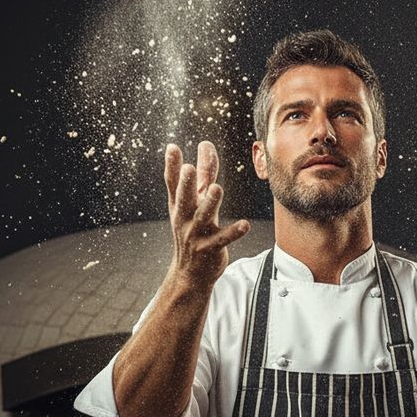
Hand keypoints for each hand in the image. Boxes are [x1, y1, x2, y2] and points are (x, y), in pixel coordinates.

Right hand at [164, 140, 250, 287]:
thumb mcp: (195, 202)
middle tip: (189, 168)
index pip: (173, 184)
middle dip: (186, 184)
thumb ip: (204, 173)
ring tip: (217, 188)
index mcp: (179, 206)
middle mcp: (185, 218)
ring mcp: (196, 235)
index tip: (172, 147)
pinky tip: (245, 224)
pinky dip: (233, 232)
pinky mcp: (210, 249)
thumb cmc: (193, 231)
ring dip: (210, 203)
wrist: (189, 273)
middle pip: (184, 199)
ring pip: (203, 217)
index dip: (172, 167)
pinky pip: (222, 240)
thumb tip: (206, 144)